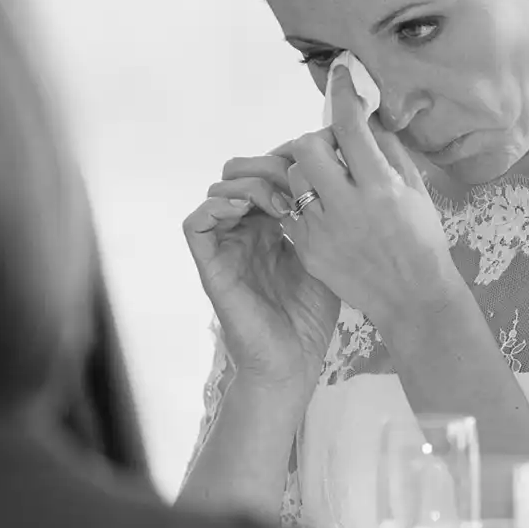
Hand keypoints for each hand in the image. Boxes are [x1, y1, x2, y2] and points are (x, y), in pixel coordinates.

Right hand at [183, 155, 340, 391]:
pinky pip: (195, 225)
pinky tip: (248, 210)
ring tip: (277, 202)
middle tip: (293, 182)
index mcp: (269, 230)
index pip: (266, 179)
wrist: (294, 362)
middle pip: (239, 177)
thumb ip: (321, 222)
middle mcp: (244, 234)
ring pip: (217, 192)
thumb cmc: (311, 318)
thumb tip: (333, 182)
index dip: (284, 166)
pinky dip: (216, 207)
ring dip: (246, 186)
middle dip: (265, 169)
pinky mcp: (210, 267)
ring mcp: (225, 249)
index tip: (312, 173)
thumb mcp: (325, 258)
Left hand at [278, 63, 459, 327]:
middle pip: (307, 147)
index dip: (343, 94)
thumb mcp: (415, 190)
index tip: (340, 74)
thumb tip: (367, 115)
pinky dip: (305, 202)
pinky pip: (291, 208)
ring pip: (294, 176)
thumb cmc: (420, 240)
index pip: (351, 127)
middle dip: (318, 140)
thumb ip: (388, 150)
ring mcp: (323, 230)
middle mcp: (348, 206)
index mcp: (380, 187)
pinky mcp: (308, 249)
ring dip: (308, 172)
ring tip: (330, 184)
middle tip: (334, 151)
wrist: (412, 297)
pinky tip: (325, 211)